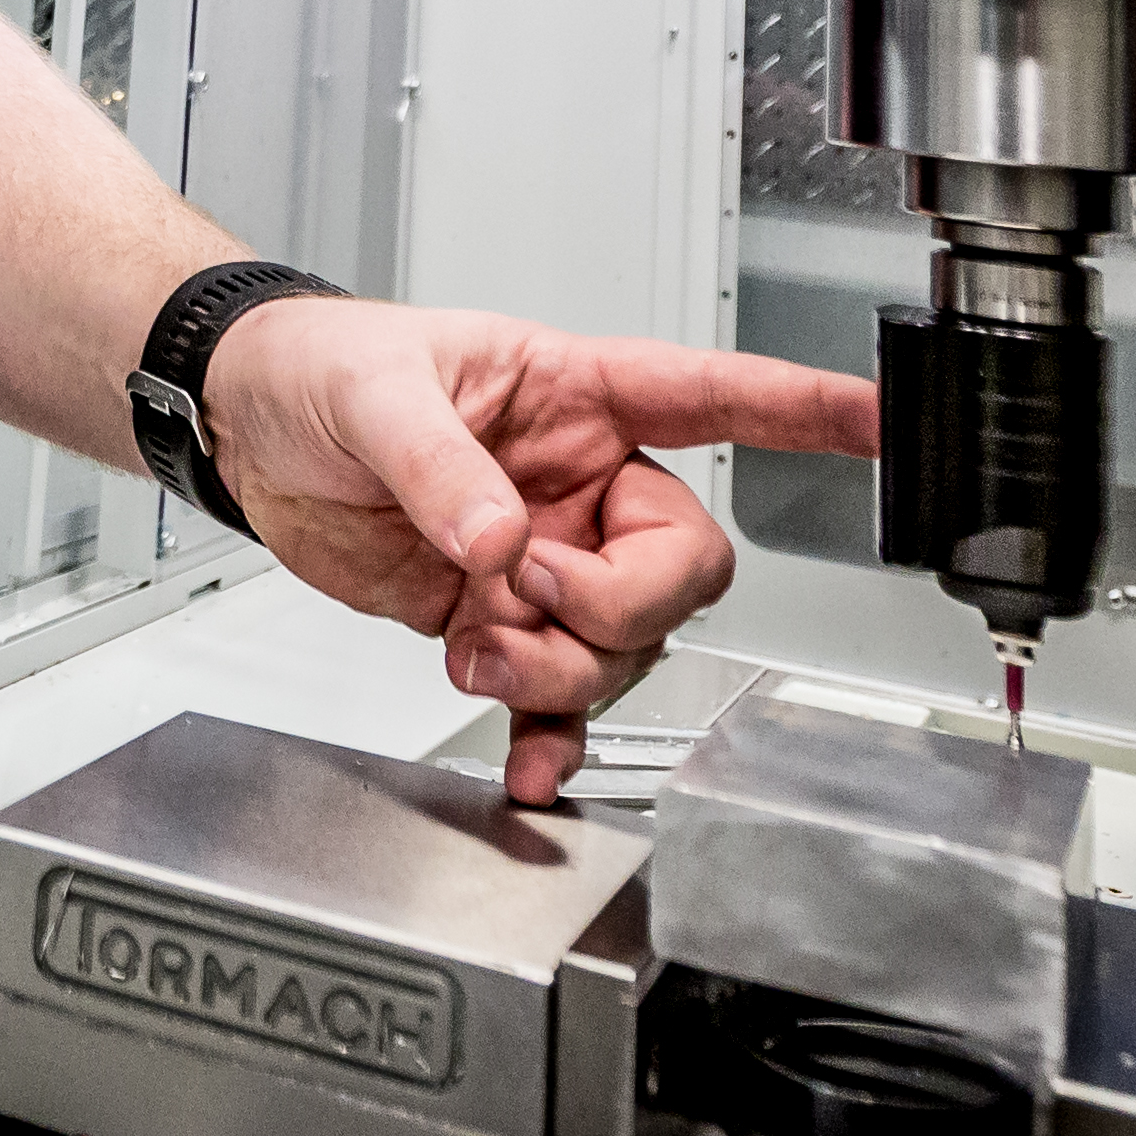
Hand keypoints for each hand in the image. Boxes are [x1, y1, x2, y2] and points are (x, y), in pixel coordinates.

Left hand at [200, 301, 875, 805]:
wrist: (249, 430)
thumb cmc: (320, 368)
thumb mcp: (376, 394)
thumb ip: (441, 467)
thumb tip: (497, 540)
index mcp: (578, 396)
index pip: (717, 394)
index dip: (807, 409)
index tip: (885, 422)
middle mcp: (582, 484)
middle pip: (683, 566)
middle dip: (618, 603)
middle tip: (524, 592)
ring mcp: (546, 559)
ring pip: (622, 644)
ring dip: (559, 670)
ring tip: (472, 644)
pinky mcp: (499, 621)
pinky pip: (557, 700)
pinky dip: (547, 740)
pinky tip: (527, 766)